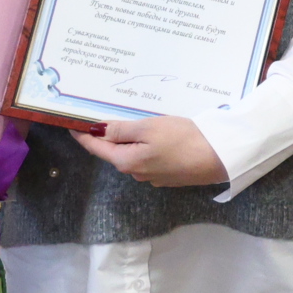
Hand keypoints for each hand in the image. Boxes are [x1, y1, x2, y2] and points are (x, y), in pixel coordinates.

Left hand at [74, 117, 226, 187]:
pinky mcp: (170, 175)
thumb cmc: (183, 139)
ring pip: (135, 155)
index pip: (98, 148)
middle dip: (110, 137)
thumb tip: (97, 131)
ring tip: (137, 123)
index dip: (84, 136)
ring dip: (132, 141)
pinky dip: (148, 146)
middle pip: (116, 152)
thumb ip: (122, 130)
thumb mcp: (150, 127)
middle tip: (106, 116)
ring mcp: (155, 176)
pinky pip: (151, 158)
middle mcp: (138, 172)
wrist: (220, 156)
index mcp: (128, 161)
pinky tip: (160, 136)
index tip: (73, 124)